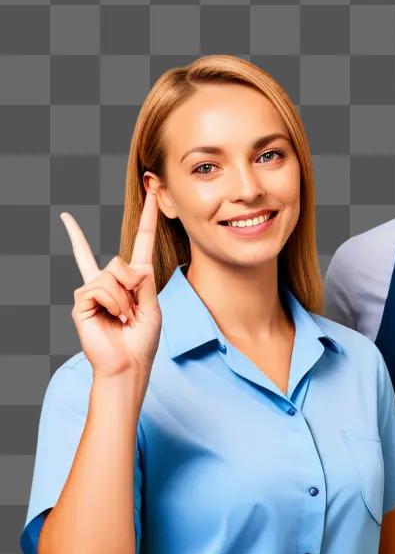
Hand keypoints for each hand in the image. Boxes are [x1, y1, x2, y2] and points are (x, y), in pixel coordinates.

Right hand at [62, 192, 161, 378]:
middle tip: (134, 312)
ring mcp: (95, 288)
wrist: (128, 364)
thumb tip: (129, 265)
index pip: (142, 240)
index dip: (148, 216)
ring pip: (111, 274)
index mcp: (136, 278)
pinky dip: (112, 304)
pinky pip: (99, 288)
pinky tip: (113, 318)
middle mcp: (113, 279)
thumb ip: (144, 281)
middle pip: (122, 261)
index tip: (150, 189)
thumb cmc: (142, 339)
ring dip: (124, 300)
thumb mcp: (153, 306)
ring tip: (124, 318)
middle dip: (132, 287)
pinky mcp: (82, 300)